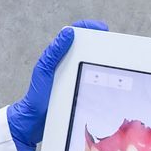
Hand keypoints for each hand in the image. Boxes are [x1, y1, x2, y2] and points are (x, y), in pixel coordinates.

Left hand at [7, 20, 107, 150]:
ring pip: (91, 65)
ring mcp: (73, 77)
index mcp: (57, 56)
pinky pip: (92, 81)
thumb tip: (68, 32)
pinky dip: (102, 78)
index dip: (88, 28)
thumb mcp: (45, 71)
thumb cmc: (36, 96)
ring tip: (117, 62)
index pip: (74, 34)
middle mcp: (66, 65)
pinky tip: (112, 81)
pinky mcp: (77, 90)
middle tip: (116, 46)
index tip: (103, 28)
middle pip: (87, 49)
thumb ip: (54, 52)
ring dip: (104, 62)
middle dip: (101, 44)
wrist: (33, 122)